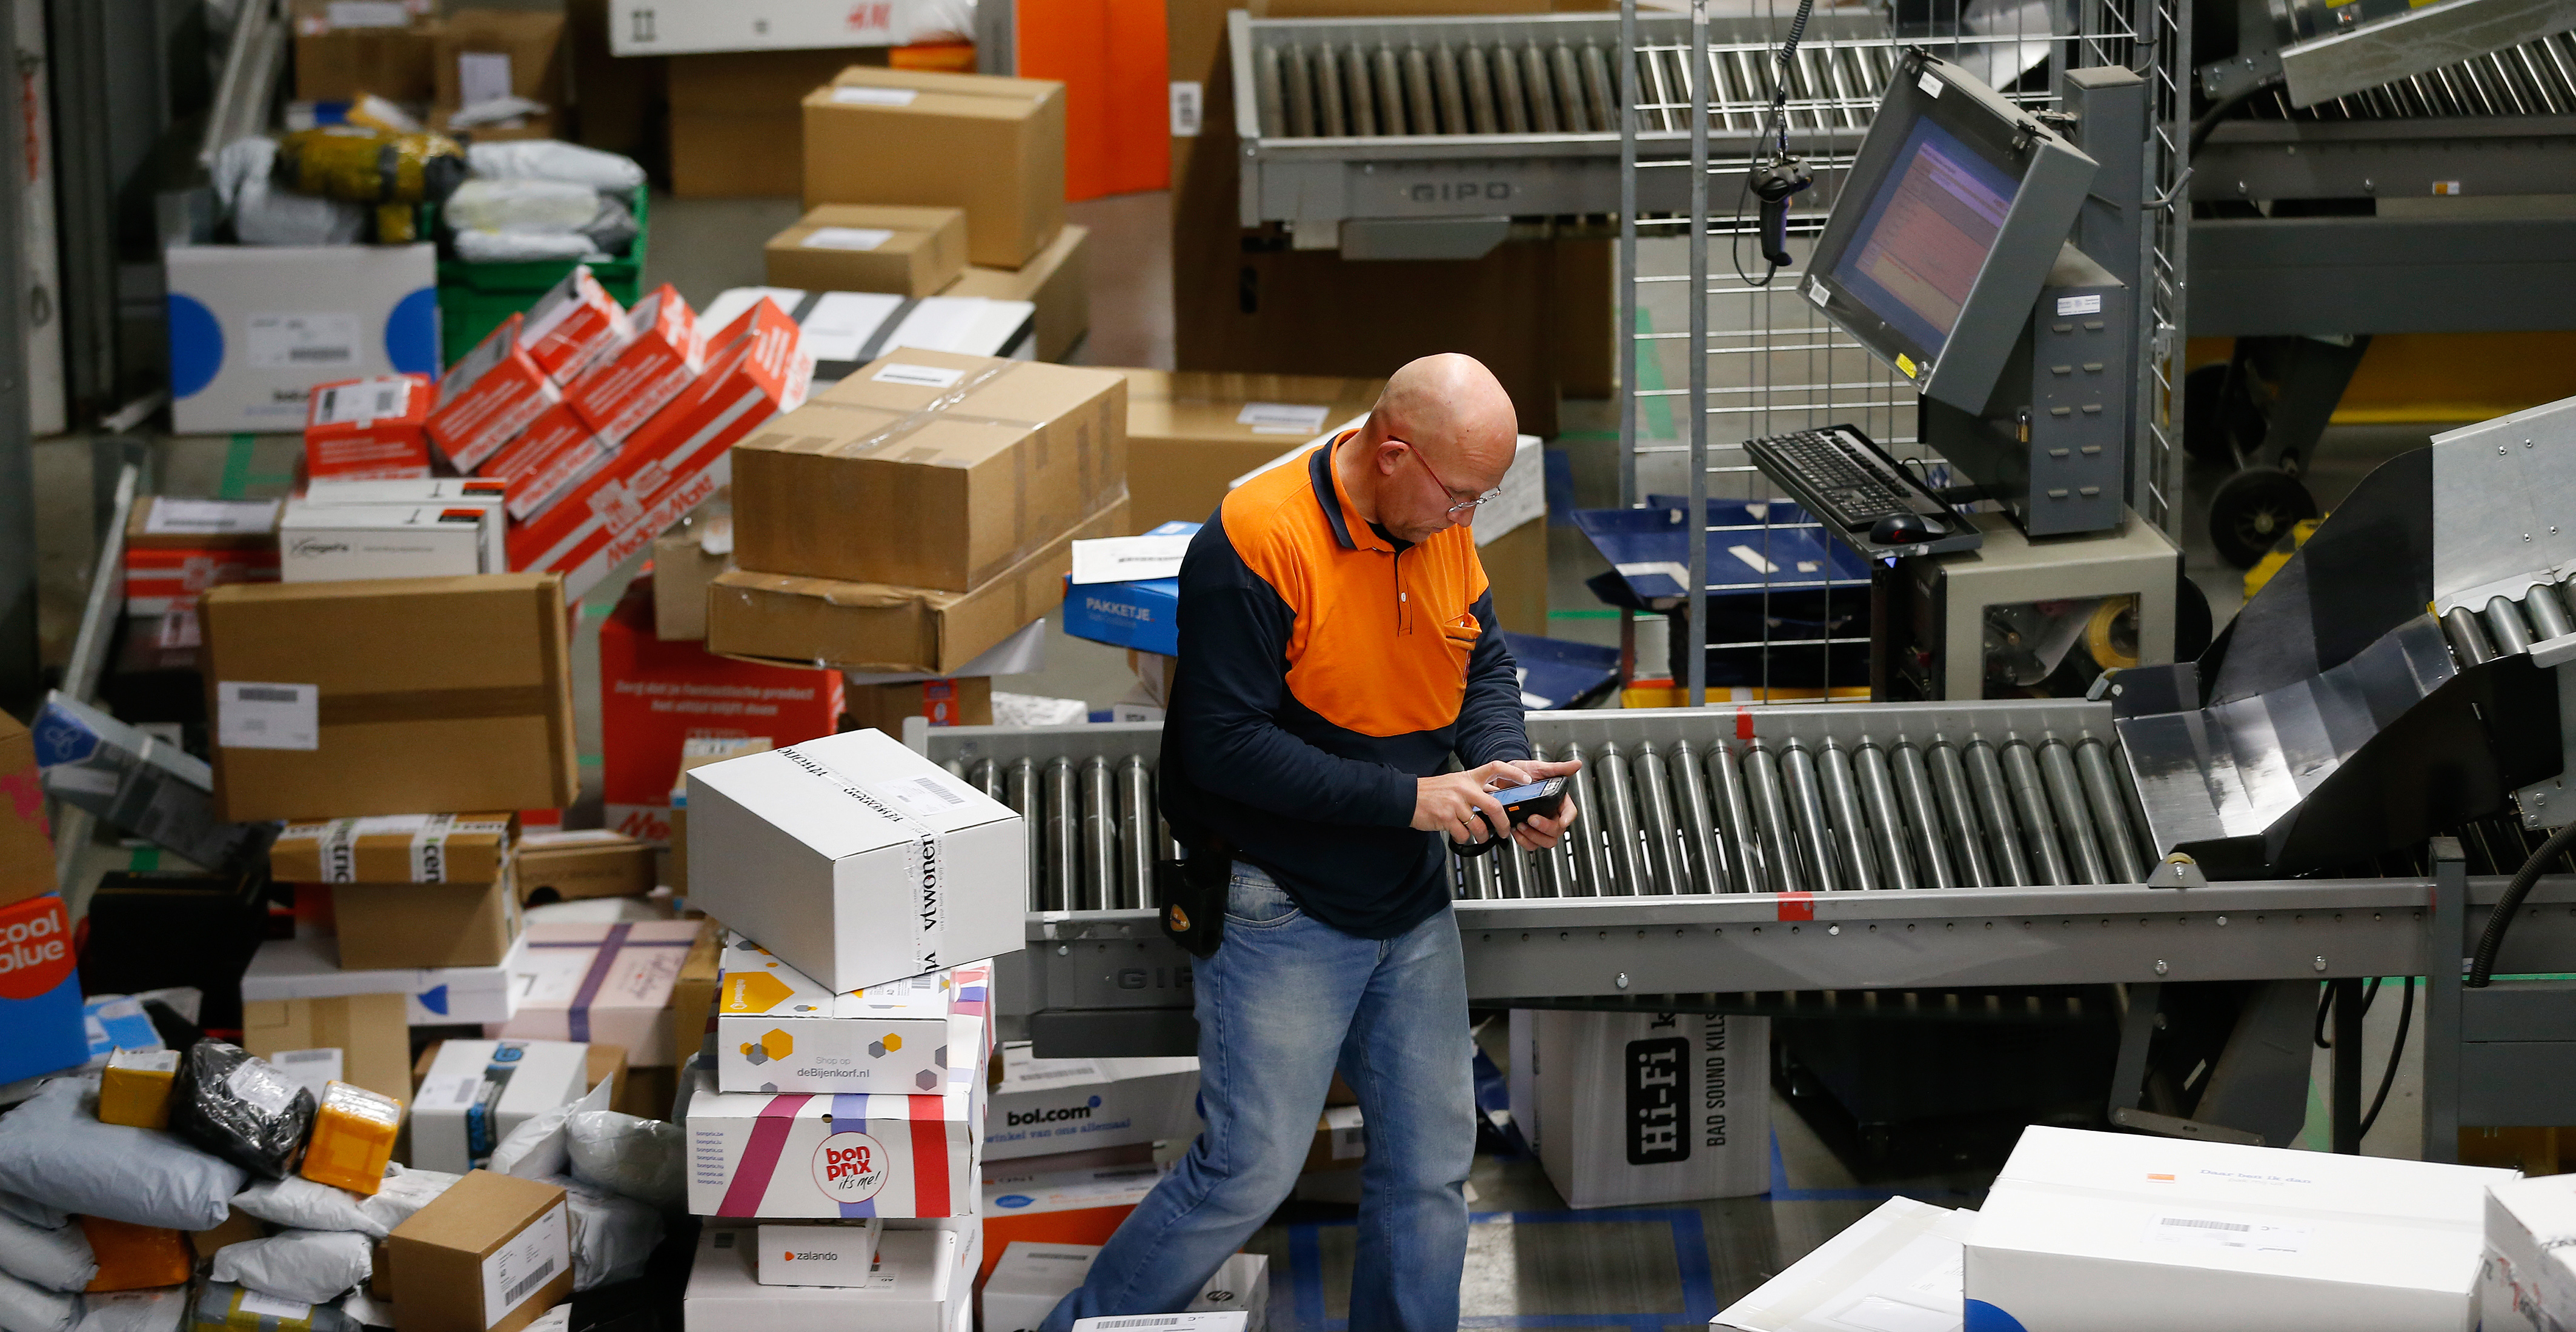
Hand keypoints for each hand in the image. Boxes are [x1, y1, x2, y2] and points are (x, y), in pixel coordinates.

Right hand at [1414, 760, 1531, 845]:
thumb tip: (1495, 793)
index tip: (1526, 780)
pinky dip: (1464, 838)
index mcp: (1468, 777)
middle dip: (1504, 823)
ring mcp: (1455, 804)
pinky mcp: (1446, 818)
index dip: (1513, 773)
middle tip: (1506, 831)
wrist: (1406, 798)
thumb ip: (1475, 788)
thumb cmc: (1431, 792)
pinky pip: (1464, 834)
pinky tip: (1459, 834)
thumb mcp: (1455, 783)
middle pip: (1494, 806)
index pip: (1495, 768)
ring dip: (1482, 835)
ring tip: (1481, 837)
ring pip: (1479, 825)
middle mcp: (1463, 788)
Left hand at [1508, 757, 1581, 851]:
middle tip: (1531, 818)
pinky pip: (1531, 844)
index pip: (1570, 812)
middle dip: (1545, 827)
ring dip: (1533, 836)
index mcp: (1558, 800)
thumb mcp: (1540, 768)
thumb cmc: (1523, 772)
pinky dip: (1524, 841)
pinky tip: (1516, 829)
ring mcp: (1540, 824)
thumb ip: (1559, 768)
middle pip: (1557, 830)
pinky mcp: (1527, 831)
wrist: (1503, 778)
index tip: (1563, 821)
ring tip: (1521, 824)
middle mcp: (1551, 814)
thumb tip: (1576, 764)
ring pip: (1546, 841)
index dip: (1568, 818)